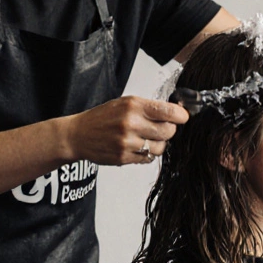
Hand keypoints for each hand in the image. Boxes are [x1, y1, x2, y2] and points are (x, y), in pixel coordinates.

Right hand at [67, 96, 188, 165]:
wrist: (78, 135)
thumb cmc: (102, 117)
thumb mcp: (124, 103)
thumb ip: (148, 107)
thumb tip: (174, 112)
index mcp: (133, 106)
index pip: (168, 111)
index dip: (180, 115)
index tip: (184, 117)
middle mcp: (131, 123)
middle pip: (168, 131)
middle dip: (169, 130)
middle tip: (163, 128)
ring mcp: (127, 142)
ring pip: (160, 147)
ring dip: (158, 144)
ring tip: (147, 138)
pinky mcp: (124, 158)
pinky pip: (148, 158)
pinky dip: (147, 153)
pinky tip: (138, 146)